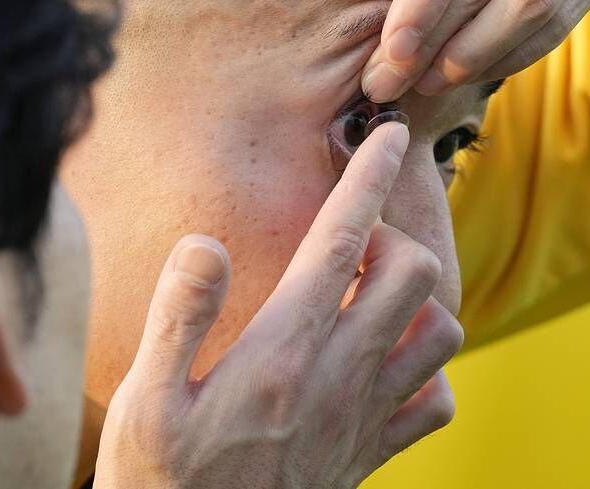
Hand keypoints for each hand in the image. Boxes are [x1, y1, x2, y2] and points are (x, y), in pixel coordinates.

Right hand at [94, 123, 463, 488]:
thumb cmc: (162, 480)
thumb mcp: (147, 400)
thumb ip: (179, 314)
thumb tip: (207, 243)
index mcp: (284, 351)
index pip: (341, 243)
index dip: (369, 178)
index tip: (391, 134)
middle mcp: (341, 376)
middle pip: (414, 274)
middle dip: (393, 239)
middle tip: (350, 249)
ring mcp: (367, 416)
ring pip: (443, 333)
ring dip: (419, 303)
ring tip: (373, 300)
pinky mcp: (375, 453)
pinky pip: (436, 403)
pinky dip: (428, 375)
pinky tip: (390, 368)